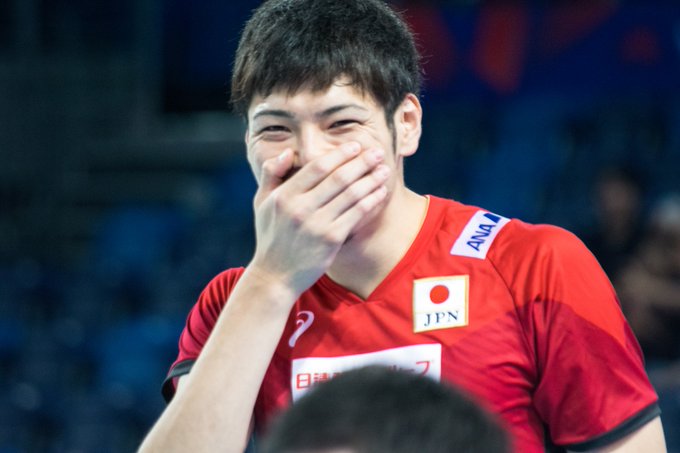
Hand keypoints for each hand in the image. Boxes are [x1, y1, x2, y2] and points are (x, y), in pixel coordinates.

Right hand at [249, 141, 389, 297]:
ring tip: (384, 170)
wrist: (275, 276)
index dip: (340, 154)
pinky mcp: (331, 240)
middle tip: (378, 152)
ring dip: (371, 179)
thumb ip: (272, 174)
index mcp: (284, 196)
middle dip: (362, 162)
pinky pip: (357, 214)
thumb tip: (287, 152)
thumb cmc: (271, 237)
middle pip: (338, 178)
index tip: (356, 146)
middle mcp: (300, 208)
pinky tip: (380, 192)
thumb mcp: (262, 203)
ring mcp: (317, 224)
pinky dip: (371, 200)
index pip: (317, 167)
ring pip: (351, 195)